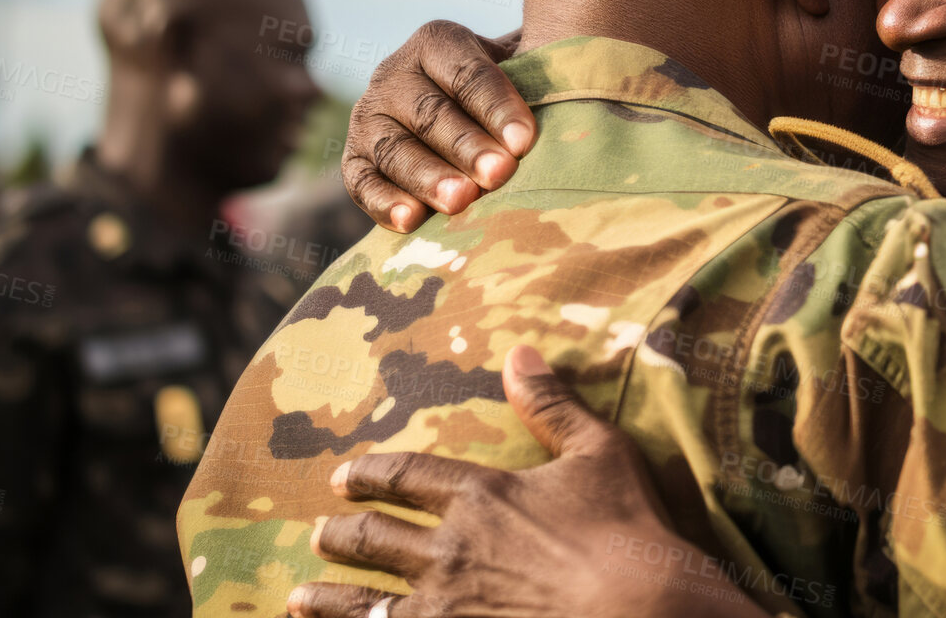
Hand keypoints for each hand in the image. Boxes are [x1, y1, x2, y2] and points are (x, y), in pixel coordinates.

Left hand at [287, 345, 768, 617]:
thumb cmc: (628, 530)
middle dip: (341, 534)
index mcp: (482, 496)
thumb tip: (518, 352)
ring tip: (302, 596)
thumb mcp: (600, 452)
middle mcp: (449, 550)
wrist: (644, 611)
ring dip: (327, 597)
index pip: (405, 476)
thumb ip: (552, 405)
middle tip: (323, 533)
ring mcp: (444, 608)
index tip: (343, 476)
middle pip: (372, 538)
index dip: (370, 474)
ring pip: (363, 601)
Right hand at [342, 21, 532, 230]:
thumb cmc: (511, 91)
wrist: (467, 117)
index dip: (496, 106)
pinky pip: (362, 182)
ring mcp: (369, 117)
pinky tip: (410, 221)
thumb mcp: (523, 69)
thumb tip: (577, 86)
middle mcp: (394, 74)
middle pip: (431, 113)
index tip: (525, 140)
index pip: (466, 72)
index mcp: (437, 42)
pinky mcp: (354, 159)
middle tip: (499, 173)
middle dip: (467, 146)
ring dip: (429, 176)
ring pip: (395, 148)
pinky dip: (384, 202)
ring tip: (462, 201)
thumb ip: (539, 74)